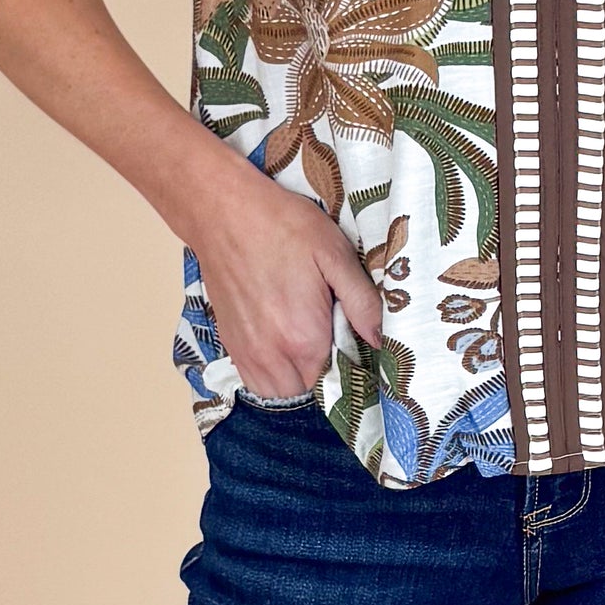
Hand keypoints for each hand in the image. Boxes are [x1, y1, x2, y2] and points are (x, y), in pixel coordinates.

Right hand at [185, 157, 384, 398]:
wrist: (224, 213)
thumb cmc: (282, 226)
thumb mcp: (334, 253)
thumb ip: (361, 301)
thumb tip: (380, 338)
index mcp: (305, 337)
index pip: (339, 379)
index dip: (352, 364)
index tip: (355, 340)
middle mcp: (273, 355)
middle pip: (310, 391)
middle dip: (326, 371)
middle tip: (332, 333)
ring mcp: (247, 354)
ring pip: (281, 391)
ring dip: (299, 376)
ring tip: (307, 339)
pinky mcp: (231, 344)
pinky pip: (257, 381)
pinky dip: (273, 373)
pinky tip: (283, 340)